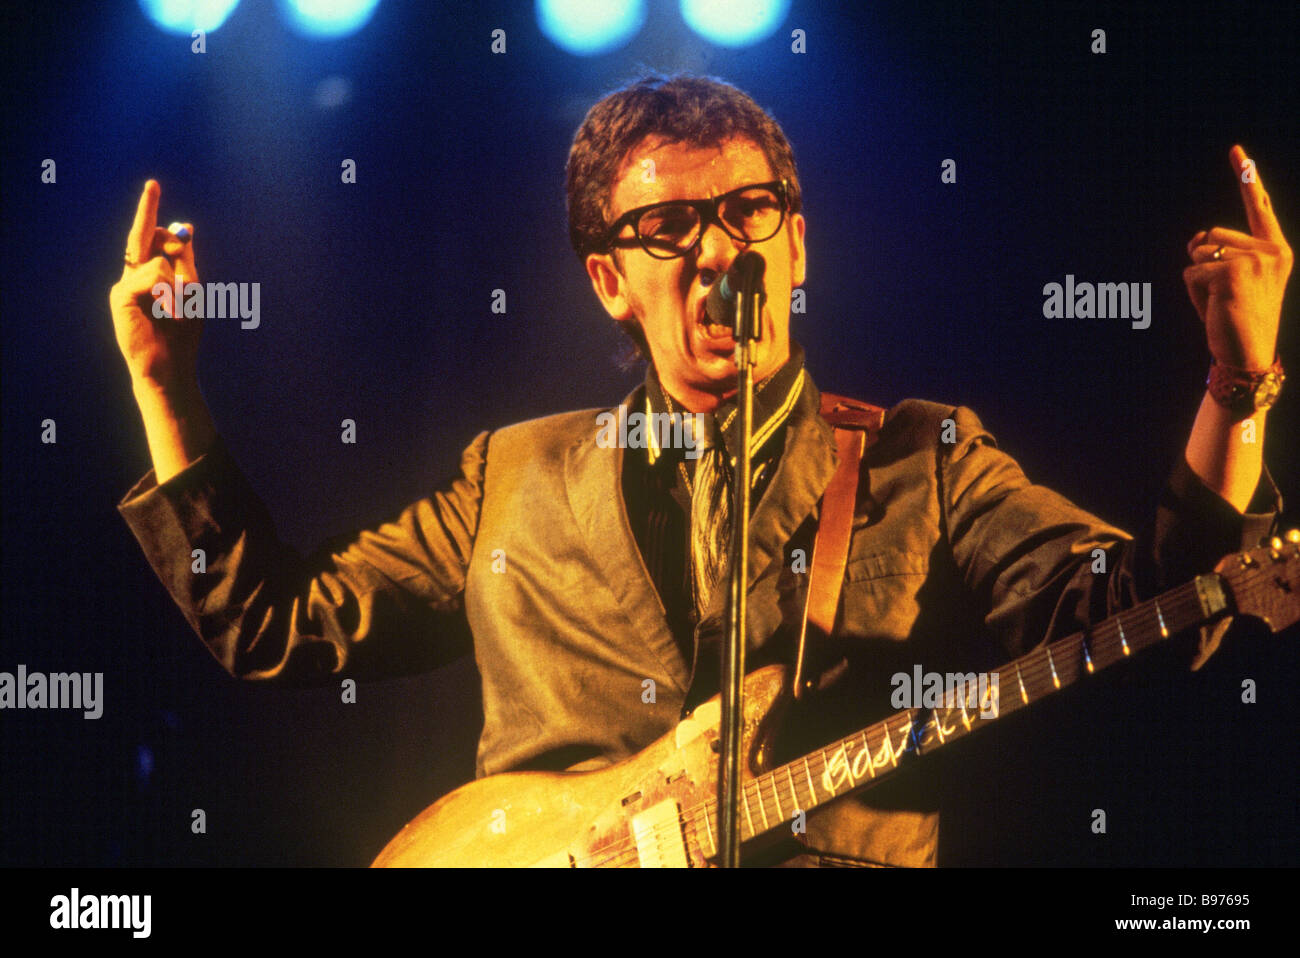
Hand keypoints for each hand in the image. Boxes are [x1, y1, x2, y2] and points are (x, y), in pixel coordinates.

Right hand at [109, 180, 201, 395]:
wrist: (170, 365)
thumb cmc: (182, 333)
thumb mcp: (191, 292)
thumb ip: (185, 262)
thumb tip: (184, 230)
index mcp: (150, 274)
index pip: (149, 238)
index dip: (151, 213)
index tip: (153, 186)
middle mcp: (133, 276)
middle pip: (139, 236)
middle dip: (146, 210)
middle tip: (152, 184)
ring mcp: (124, 285)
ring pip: (157, 261)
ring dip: (178, 282)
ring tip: (178, 308)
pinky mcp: (119, 296)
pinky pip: (151, 277)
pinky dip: (167, 291)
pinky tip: (167, 309)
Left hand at [1183, 145, 1291, 370]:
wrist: (1246, 354)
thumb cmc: (1235, 318)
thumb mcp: (1228, 281)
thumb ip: (1217, 253)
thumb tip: (1196, 237)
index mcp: (1276, 249)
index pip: (1258, 207)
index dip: (1246, 177)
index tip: (1236, 150)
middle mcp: (1271, 250)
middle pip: (1210, 235)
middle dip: (1204, 263)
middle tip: (1223, 295)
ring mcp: (1255, 259)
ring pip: (1198, 251)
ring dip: (1197, 278)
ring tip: (1219, 301)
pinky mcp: (1233, 272)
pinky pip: (1190, 271)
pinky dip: (1192, 291)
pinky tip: (1214, 307)